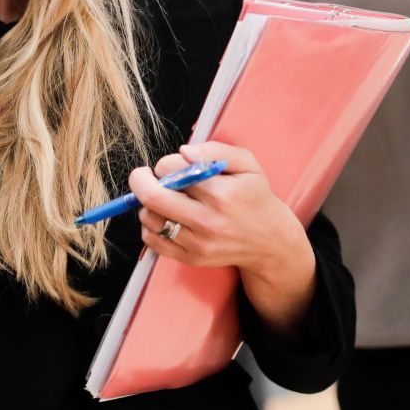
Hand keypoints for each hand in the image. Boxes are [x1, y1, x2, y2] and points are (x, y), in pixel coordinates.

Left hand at [131, 142, 316, 337]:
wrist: (269, 242)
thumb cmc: (256, 198)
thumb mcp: (248, 164)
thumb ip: (216, 151)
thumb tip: (184, 152)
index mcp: (221, 194)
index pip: (172, 170)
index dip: (166, 163)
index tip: (173, 165)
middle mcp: (207, 221)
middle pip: (152, 197)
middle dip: (140, 180)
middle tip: (144, 175)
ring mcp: (197, 243)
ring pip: (148, 218)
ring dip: (147, 203)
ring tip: (163, 198)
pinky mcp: (190, 258)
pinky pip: (152, 241)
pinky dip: (150, 225)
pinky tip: (165, 216)